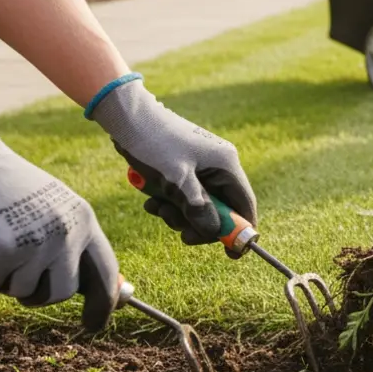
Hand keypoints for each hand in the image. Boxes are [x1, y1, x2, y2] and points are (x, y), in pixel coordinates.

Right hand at [0, 99, 119, 329]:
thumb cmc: (8, 187)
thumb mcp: (54, 207)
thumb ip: (71, 241)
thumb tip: (86, 287)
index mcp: (83, 220)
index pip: (106, 271)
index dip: (103, 303)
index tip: (96, 323)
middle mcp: (65, 234)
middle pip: (62, 292)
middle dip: (40, 295)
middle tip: (19, 277)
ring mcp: (34, 244)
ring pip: (21, 291)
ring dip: (4, 277)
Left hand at [87, 76, 256, 255]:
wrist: (127, 117)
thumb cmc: (153, 143)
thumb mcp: (174, 180)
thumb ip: (197, 207)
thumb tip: (214, 232)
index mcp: (226, 165)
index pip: (244, 205)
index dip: (239, 231)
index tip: (229, 254)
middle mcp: (220, 166)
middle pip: (221, 210)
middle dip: (199, 224)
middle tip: (178, 232)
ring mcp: (203, 167)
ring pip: (201, 205)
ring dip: (180, 215)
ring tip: (156, 208)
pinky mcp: (187, 168)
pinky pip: (186, 196)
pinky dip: (171, 204)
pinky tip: (152, 201)